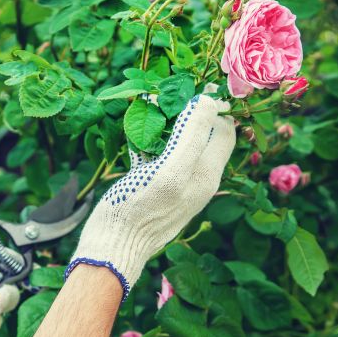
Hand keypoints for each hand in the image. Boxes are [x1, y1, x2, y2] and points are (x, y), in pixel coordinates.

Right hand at [67, 95, 235, 297]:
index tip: (189, 91)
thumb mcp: (170, 170)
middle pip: (203, 133)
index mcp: (208, 174)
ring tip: (147, 106)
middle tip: (165, 96)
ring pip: (179, 142)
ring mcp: (176, 182)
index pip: (225, 129)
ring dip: (166, 122)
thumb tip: (209, 101)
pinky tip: (132, 132)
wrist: (112, 246)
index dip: (212, 108)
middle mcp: (197, 178)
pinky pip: (157, 154)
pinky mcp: (154, 185)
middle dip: (187, 112)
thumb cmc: (139, 210)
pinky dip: (148, 139)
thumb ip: (192, 136)